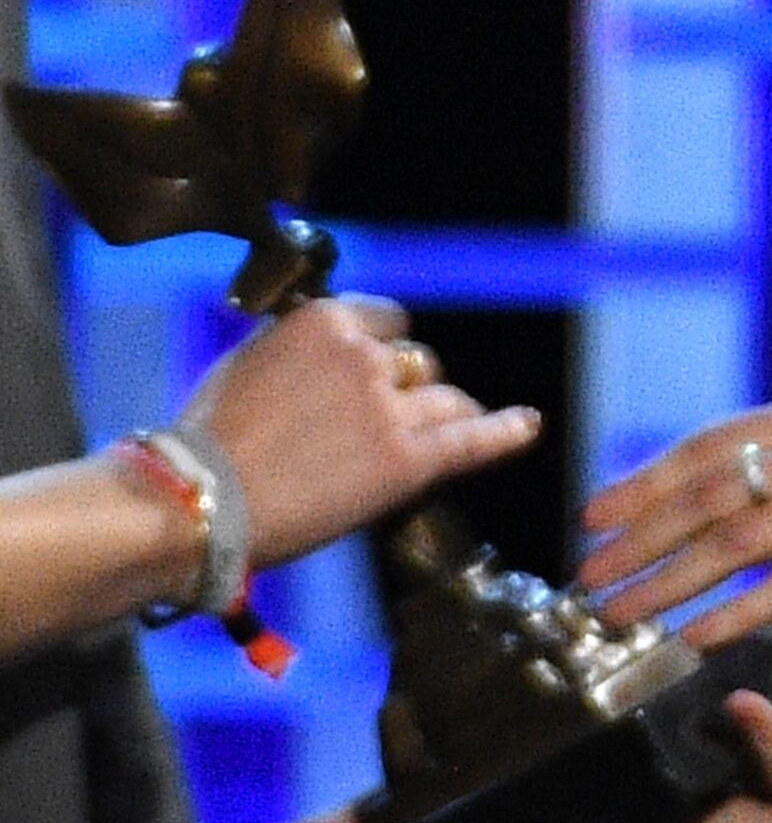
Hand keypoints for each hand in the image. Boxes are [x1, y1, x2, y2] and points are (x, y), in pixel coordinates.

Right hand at [182, 298, 543, 571]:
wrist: (195, 501)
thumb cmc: (207, 443)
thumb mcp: (248, 363)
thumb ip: (302, 350)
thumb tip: (332, 348)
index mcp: (325, 323)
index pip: (386, 321)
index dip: (383, 351)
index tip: (377, 372)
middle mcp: (366, 356)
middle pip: (418, 362)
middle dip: (407, 389)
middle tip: (377, 424)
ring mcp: (391, 407)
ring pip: (446, 400)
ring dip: (440, 417)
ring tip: (433, 437)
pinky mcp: (408, 459)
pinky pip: (473, 439)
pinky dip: (506, 431)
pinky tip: (526, 425)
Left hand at [574, 381, 771, 649]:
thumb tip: (732, 477)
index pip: (715, 443)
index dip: (645, 479)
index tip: (593, 514)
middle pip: (710, 494)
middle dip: (638, 538)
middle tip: (586, 577)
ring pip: (735, 544)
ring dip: (665, 582)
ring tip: (617, 616)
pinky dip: (733, 616)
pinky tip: (691, 642)